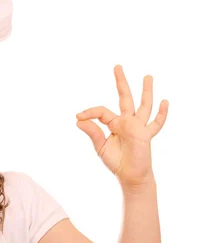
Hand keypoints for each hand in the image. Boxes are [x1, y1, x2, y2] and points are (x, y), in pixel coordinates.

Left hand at [75, 65, 168, 186]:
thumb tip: (78, 120)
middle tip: (117, 66)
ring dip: (146, 91)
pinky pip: (156, 124)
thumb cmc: (116, 162)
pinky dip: (161, 114)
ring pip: (143, 106)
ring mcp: (138, 127)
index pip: (101, 111)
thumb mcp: (101, 147)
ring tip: (147, 76)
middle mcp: (127, 122)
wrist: (130, 176)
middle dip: (121, 82)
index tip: (78, 116)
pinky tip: (164, 101)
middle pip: (125, 98)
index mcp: (114, 123)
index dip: (89, 112)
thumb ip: (92, 132)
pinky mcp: (146, 136)